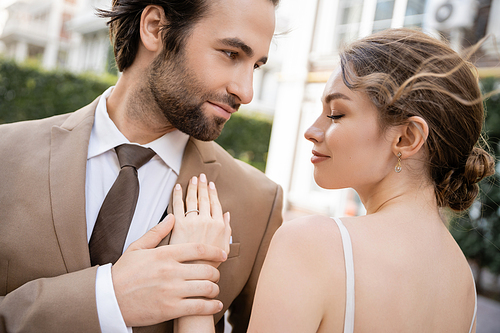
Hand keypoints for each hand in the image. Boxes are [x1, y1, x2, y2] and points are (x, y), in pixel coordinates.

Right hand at [111, 215, 226, 326]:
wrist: (108, 299)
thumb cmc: (123, 273)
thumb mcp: (137, 248)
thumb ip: (157, 232)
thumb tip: (173, 217)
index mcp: (165, 254)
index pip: (198, 249)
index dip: (214, 251)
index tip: (222, 253)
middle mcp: (171, 271)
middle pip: (206, 268)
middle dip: (216, 271)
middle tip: (216, 274)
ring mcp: (172, 291)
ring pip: (206, 287)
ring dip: (215, 288)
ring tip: (214, 289)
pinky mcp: (170, 309)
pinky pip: (199, 307)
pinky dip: (211, 306)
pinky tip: (215, 305)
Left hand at [170, 174, 230, 261]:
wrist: (193, 272)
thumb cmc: (209, 263)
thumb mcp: (224, 248)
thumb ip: (227, 230)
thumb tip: (227, 215)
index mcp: (219, 226)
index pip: (216, 204)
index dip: (213, 193)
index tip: (211, 185)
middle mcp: (208, 221)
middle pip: (205, 199)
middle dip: (203, 185)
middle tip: (201, 176)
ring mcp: (193, 222)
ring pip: (193, 199)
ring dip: (192, 187)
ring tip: (192, 179)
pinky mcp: (179, 224)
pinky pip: (177, 205)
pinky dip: (177, 194)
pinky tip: (178, 187)